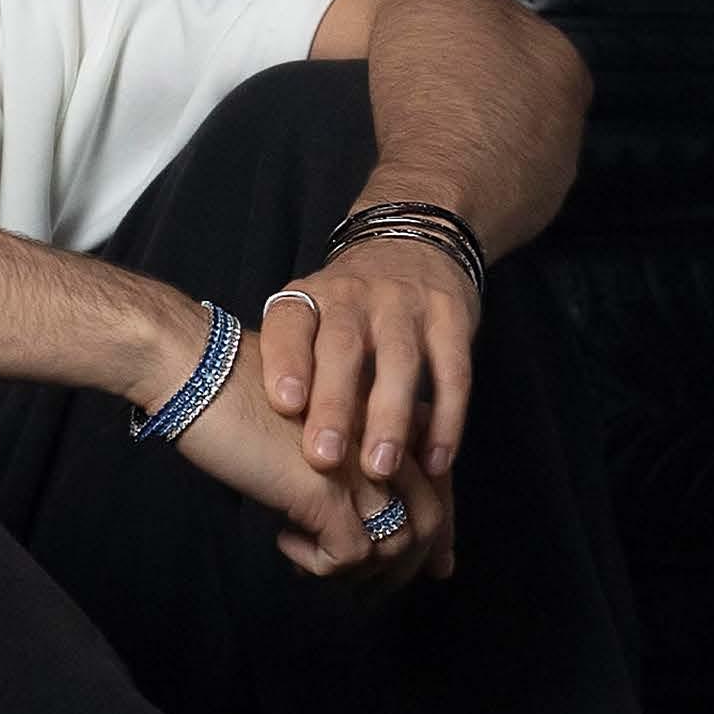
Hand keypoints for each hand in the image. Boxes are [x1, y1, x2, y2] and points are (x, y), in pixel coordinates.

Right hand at [127, 304, 452, 587]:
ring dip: (359, 573)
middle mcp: (388, 437)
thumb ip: (344, 462)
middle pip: (430, 519)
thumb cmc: (242, 393)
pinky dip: (318, 564)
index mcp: (390, 414)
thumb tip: (356, 526)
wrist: (199, 370)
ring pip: (395, 545)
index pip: (439, 485)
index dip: (438, 535)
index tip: (430, 566)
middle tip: (369, 592)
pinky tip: (283, 539)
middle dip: (407, 567)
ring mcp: (362, 464)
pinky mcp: (326, 490)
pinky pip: (348, 555)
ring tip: (311, 563)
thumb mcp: (311, 427)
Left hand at [262, 231, 481, 555]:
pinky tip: (435, 463)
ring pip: (400, 361)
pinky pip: (454, 373)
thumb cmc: (349, 307)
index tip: (284, 405)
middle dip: (334, 403)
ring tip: (379, 469)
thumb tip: (260, 447)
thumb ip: (293, 366)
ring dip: (390, 418)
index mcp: (312, 296)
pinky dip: (447, 421)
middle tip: (324, 458)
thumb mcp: (313, 316)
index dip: (286, 361)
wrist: (416, 243)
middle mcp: (357, 295)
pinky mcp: (453, 319)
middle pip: (344, 346)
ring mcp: (408, 305)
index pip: (291, 322)